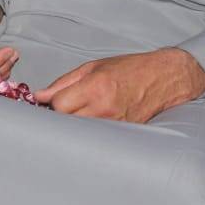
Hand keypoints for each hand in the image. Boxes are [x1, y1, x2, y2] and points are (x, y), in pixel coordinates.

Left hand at [35, 48, 204, 122]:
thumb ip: (63, 83)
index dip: (51, 104)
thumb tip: (39, 96)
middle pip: (67, 122)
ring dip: (74, 126)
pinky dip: (89, 131)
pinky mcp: (123, 134)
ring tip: (78, 115)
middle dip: (59, 117)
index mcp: (95, 87)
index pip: (59, 105)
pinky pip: (97, 136)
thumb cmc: (128, 69)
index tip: (50, 101)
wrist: (164, 78)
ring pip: (80, 132)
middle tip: (60, 110)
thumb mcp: (92, 68)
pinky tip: (91, 123)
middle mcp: (105, 108)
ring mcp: (116, 124)